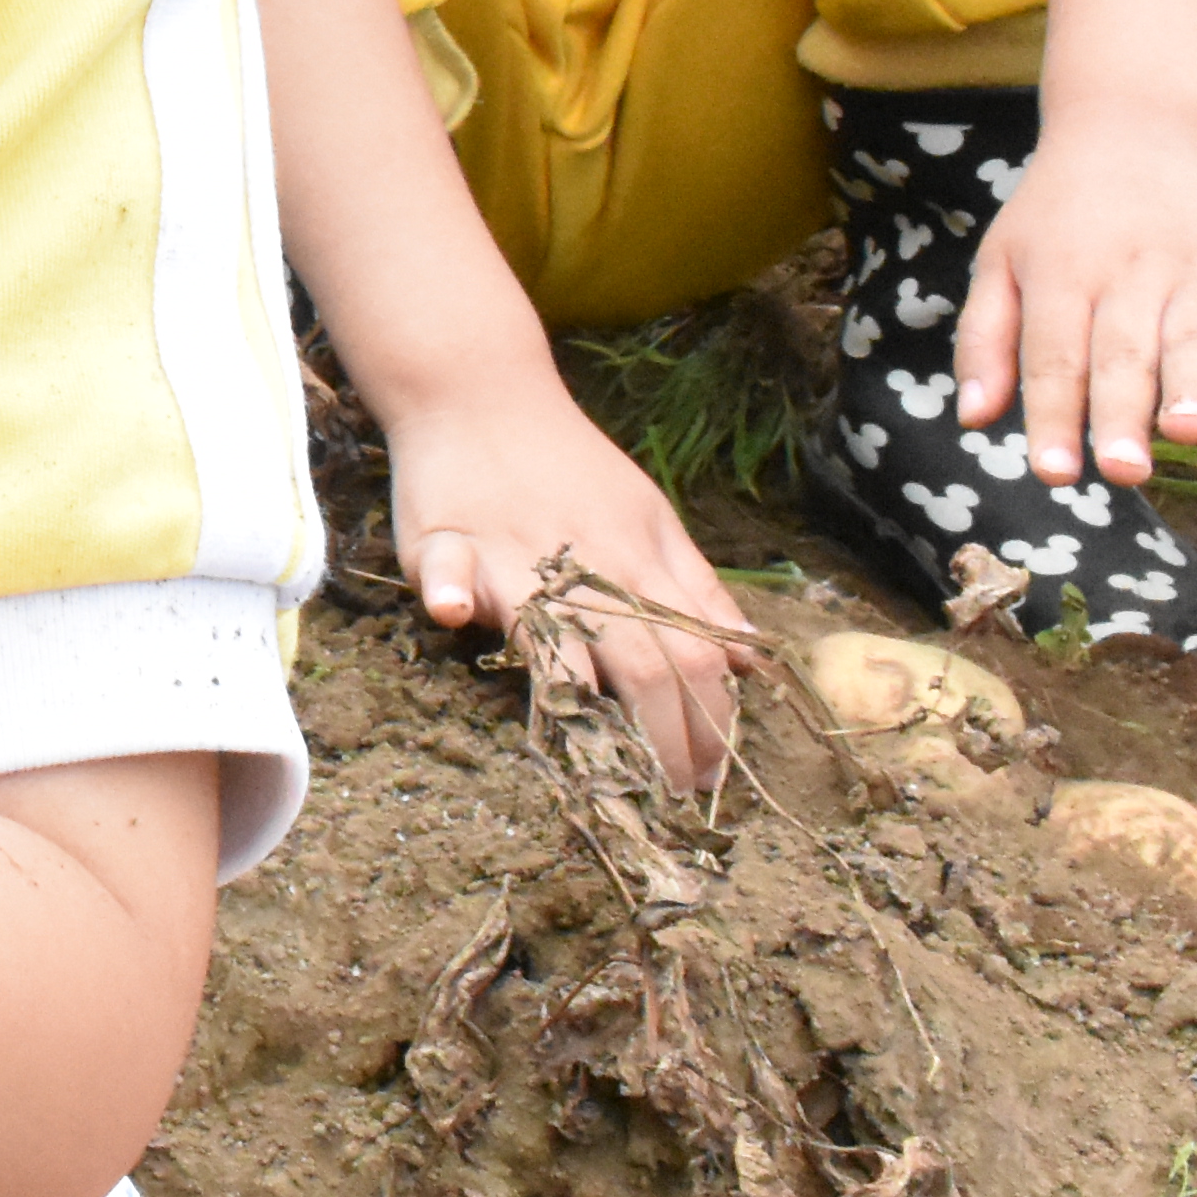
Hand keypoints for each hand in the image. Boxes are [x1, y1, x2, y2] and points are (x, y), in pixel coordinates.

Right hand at [385, 389, 747, 796]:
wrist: (484, 393)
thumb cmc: (569, 464)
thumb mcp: (651, 518)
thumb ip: (695, 589)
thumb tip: (748, 659)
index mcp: (641, 564)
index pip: (697, 657)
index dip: (712, 723)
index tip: (712, 777)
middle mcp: (588, 569)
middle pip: (646, 665)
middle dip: (667, 743)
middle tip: (674, 802)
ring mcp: (517, 555)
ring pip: (559, 633)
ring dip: (581, 702)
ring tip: (600, 773)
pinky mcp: (448, 537)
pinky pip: (447, 566)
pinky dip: (451, 588)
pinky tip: (455, 614)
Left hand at [954, 116, 1196, 482]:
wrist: (1135, 130)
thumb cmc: (1057, 216)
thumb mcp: (1002, 260)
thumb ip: (986, 339)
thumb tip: (974, 418)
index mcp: (1059, 274)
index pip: (1054, 355)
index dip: (1053, 416)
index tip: (1054, 473)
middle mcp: (1126, 273)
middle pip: (1123, 353)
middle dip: (1122, 414)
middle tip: (1122, 472)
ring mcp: (1191, 273)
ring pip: (1191, 339)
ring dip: (1192, 390)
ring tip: (1185, 434)